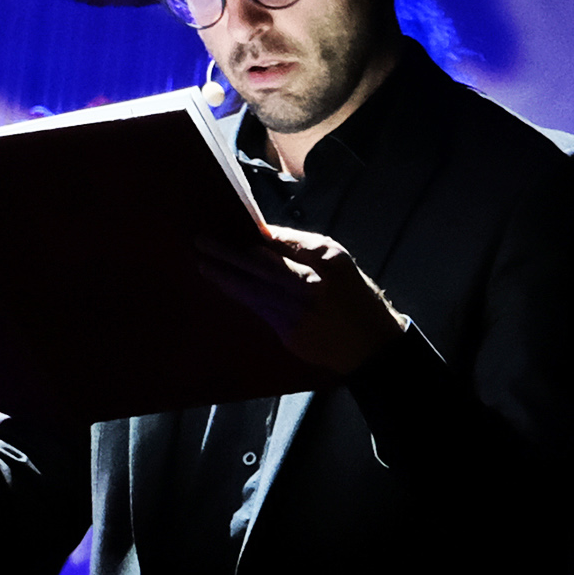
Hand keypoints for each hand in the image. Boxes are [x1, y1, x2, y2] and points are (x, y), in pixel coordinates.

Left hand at [199, 224, 407, 379]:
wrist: (372, 345)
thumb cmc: (353, 296)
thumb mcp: (336, 261)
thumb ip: (300, 248)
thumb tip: (262, 235)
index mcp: (327, 261)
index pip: (281, 244)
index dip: (249, 239)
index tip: (226, 229)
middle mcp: (311, 286)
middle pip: (261, 267)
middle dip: (228, 255)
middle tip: (201, 244)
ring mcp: (299, 313)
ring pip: (254, 291)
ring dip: (226, 278)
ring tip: (203, 265)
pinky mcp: (290, 334)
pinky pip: (259, 310)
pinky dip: (241, 297)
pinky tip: (224, 286)